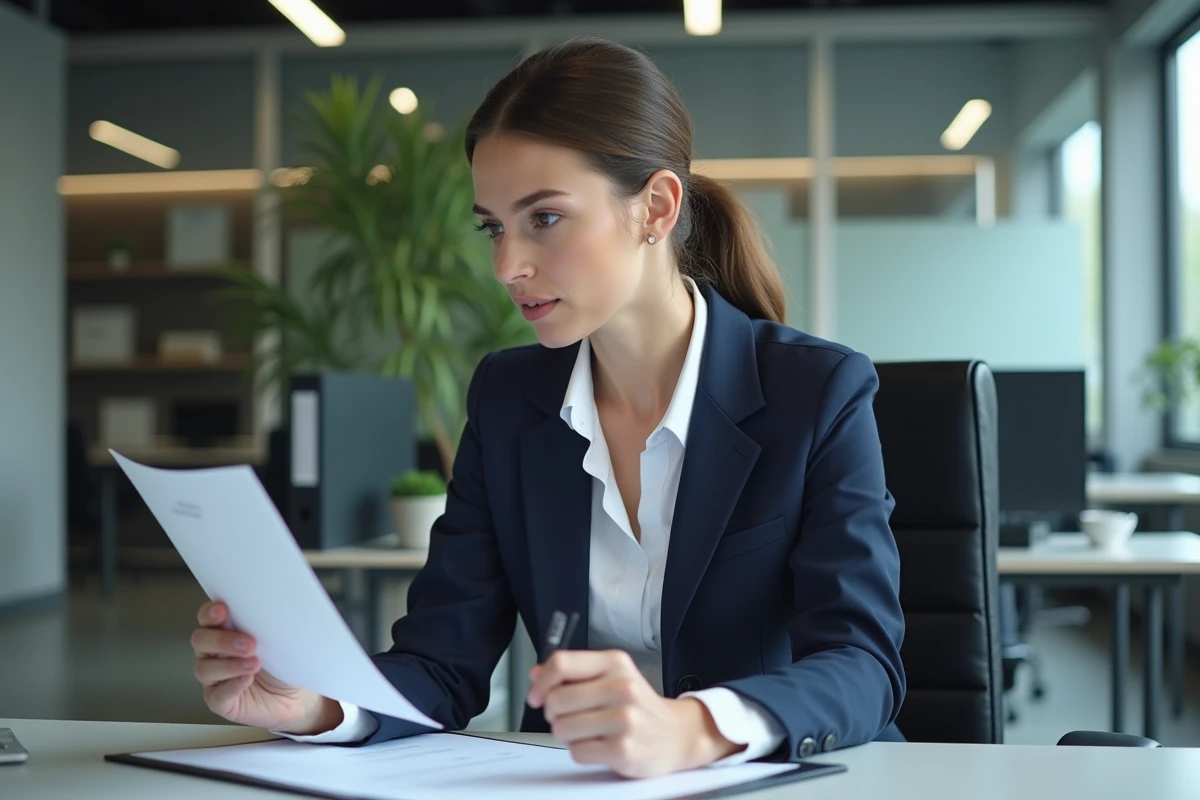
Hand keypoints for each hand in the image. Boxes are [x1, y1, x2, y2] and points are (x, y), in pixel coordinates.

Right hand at [190, 601, 341, 734]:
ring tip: (254, 663)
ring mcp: (214, 679)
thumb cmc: (282, 662)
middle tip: (249, 643)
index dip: (209, 613)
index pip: (206, 618)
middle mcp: (213, 653)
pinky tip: (247, 679)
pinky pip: (218, 695)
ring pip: (205, 669)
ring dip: (230, 664)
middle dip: (222, 640)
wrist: (294, 695)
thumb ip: (269, 623)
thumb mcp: (279, 638)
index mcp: (224, 631)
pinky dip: (232, 685)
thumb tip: (277, 606)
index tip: (223, 610)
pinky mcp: (220, 701)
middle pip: (200, 641)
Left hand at [526, 650, 743, 777]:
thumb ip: (573, 674)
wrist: (677, 734)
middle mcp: (621, 687)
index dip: (541, 682)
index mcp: (615, 663)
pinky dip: (582, 752)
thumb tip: (535, 675)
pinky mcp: (623, 750)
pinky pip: (577, 752)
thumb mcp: (612, 677)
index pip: (561, 663)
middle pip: (556, 700)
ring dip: (567, 734)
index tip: (536, 696)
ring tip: (588, 731)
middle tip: (569, 716)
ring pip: (562, 728)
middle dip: (554, 713)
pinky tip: (600, 746)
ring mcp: (624, 720)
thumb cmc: (639, 706)